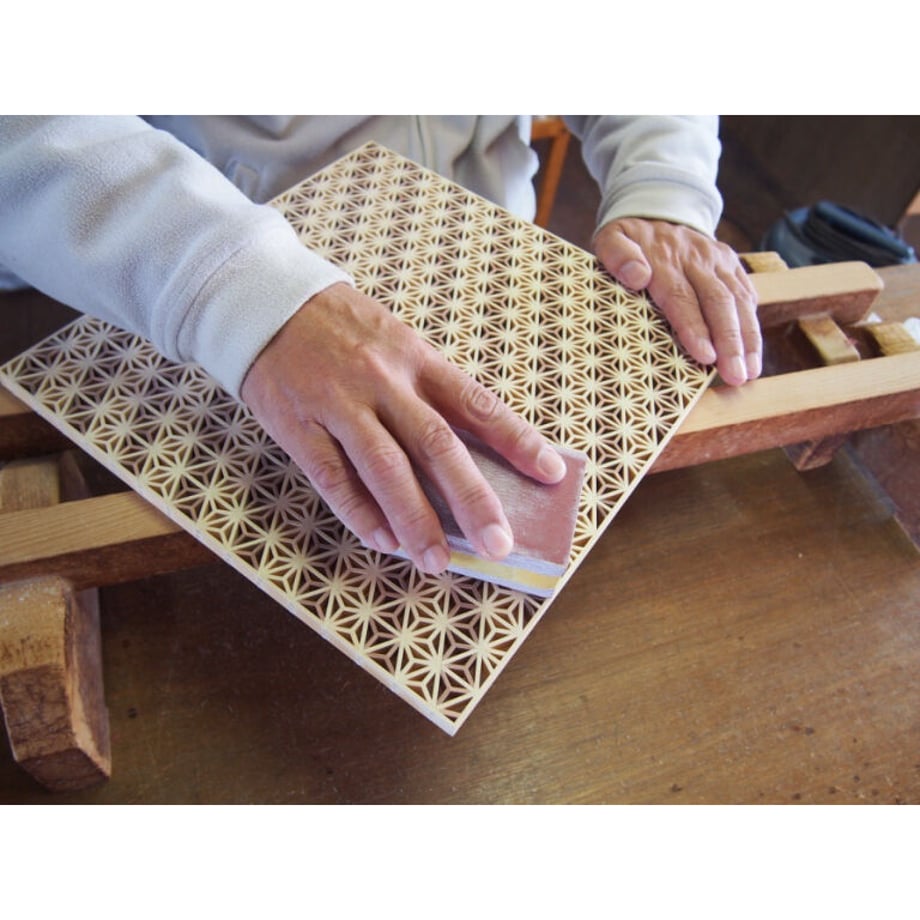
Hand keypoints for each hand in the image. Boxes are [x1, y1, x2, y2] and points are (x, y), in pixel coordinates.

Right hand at [240, 283, 566, 574]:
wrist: (265, 302)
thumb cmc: (343, 329)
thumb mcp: (397, 342)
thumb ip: (430, 391)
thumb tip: (473, 451)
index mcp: (416, 358)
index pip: (476, 404)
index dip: (517, 440)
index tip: (550, 475)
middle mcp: (383, 381)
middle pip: (436, 445)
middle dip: (471, 499)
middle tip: (498, 545)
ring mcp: (338, 404)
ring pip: (385, 469)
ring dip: (415, 521)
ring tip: (437, 562)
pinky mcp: (298, 426)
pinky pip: (333, 479)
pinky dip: (360, 514)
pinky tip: (383, 542)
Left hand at [594, 218, 760, 385]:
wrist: (659, 210)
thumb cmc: (630, 240)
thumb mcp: (610, 238)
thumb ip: (616, 254)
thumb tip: (636, 276)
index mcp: (664, 258)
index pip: (681, 297)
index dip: (694, 327)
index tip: (704, 355)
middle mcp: (697, 258)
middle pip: (718, 302)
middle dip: (729, 341)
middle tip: (735, 375)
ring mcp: (718, 261)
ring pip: (739, 301)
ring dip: (747, 339)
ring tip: (749, 372)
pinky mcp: (732, 265)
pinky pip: (747, 294)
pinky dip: (752, 325)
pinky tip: (753, 353)